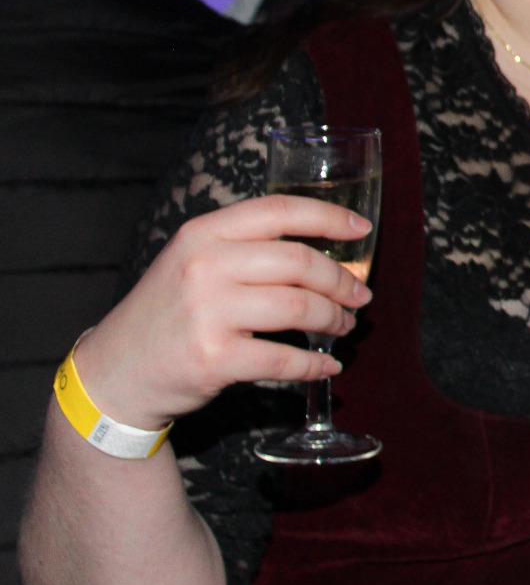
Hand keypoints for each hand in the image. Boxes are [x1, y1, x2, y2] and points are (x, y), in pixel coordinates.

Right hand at [72, 197, 372, 429]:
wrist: (114, 374)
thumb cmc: (168, 314)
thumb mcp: (192, 262)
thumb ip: (245, 248)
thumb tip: (324, 249)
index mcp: (203, 234)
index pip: (279, 210)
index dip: (329, 216)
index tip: (362, 229)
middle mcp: (205, 266)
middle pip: (300, 262)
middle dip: (341, 280)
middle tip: (360, 295)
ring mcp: (208, 313)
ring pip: (300, 307)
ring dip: (334, 318)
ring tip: (343, 326)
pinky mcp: (214, 358)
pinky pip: (285, 358)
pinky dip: (314, 365)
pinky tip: (326, 365)